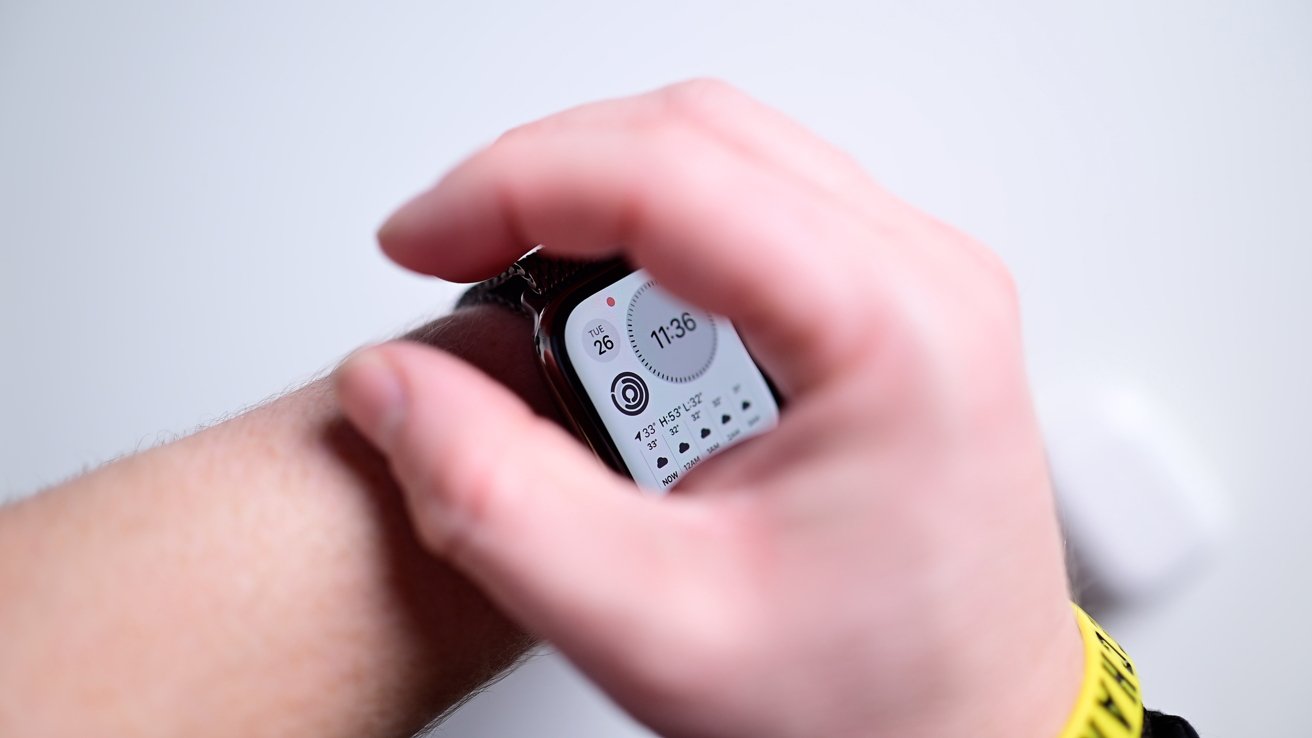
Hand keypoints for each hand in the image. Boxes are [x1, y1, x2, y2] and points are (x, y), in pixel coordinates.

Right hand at [335, 80, 1082, 737]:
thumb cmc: (873, 701)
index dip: (510, 185)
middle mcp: (924, 281)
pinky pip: (757, 204)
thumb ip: (494, 498)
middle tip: (453, 246)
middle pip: (697, 133)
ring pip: (725, 151)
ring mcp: (919, 284)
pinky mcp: (893, 306)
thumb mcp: (653, 625)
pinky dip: (655, 227)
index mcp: (891, 331)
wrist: (969, 734)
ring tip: (522, 282)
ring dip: (598, 193)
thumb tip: (393, 389)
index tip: (418, 236)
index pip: (668, 175)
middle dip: (543, 174)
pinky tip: (608, 301)